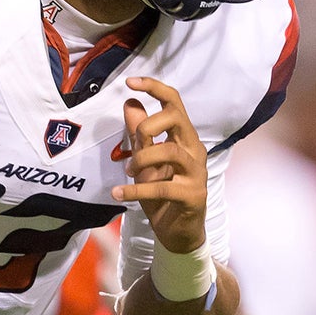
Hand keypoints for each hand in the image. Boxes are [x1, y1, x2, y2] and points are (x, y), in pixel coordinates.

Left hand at [110, 76, 207, 253]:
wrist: (177, 233)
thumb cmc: (162, 194)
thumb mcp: (145, 161)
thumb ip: (139, 134)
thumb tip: (129, 102)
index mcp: (184, 138)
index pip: (174, 103)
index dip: (154, 88)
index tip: (130, 81)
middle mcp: (194, 150)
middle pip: (176, 118)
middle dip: (148, 125)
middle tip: (134, 144)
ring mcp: (197, 173)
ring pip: (170, 151)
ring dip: (142, 158)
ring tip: (128, 171)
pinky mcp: (193, 195)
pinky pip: (163, 186)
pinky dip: (136, 190)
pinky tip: (118, 193)